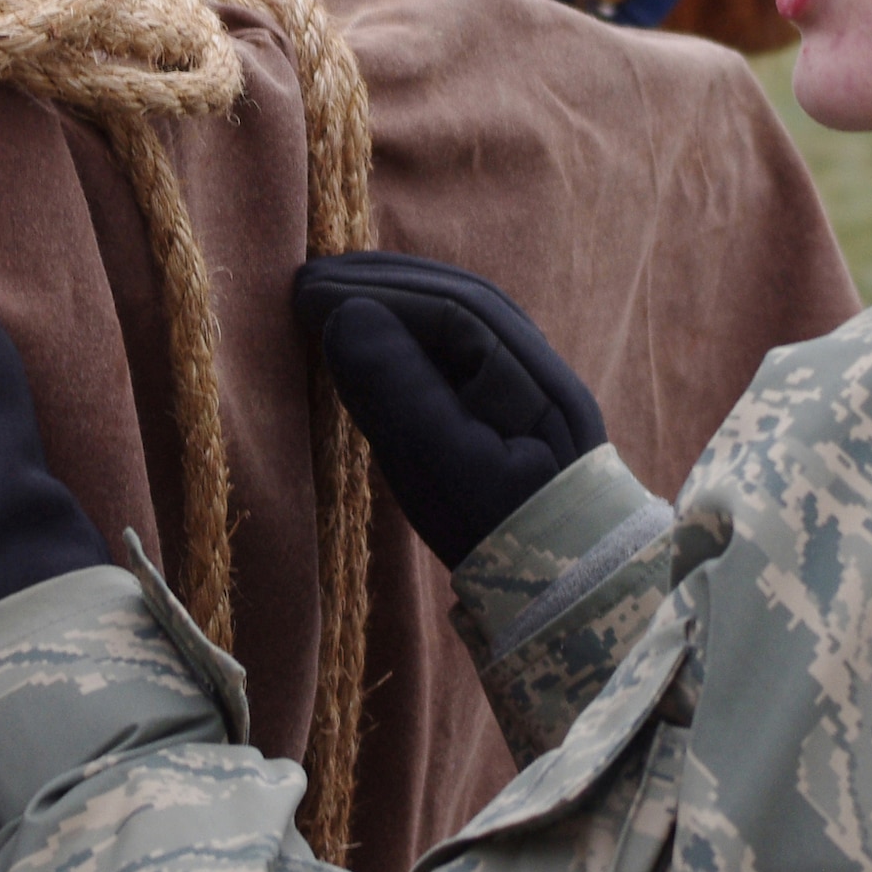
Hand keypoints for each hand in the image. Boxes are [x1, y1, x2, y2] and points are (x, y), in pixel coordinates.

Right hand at [294, 252, 604, 567]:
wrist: (565, 591)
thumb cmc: (500, 537)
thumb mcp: (440, 470)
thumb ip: (398, 391)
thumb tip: (346, 316)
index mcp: (534, 378)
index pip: (451, 311)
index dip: (377, 295)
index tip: (308, 294)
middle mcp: (540, 367)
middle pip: (457, 302)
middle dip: (381, 285)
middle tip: (305, 281)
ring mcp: (530, 385)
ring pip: (458, 320)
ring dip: (395, 298)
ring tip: (331, 291)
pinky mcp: (510, 408)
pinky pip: (460, 347)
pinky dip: (412, 327)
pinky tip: (375, 329)